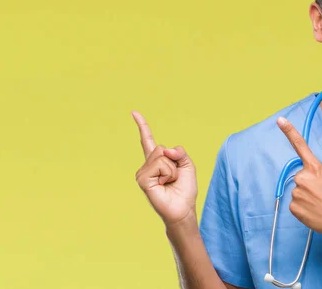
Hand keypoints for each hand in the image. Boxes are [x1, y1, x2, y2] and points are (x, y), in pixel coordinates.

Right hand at [132, 111, 197, 226]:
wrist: (183, 209)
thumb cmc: (185, 189)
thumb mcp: (187, 165)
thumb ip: (179, 152)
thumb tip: (166, 149)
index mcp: (157, 161)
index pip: (148, 140)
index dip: (142, 126)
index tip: (134, 112)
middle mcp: (147, 165)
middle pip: (161, 148)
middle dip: (174, 161)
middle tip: (174, 177)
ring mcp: (143, 172)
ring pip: (161, 156)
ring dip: (172, 169)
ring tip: (169, 182)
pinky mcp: (142, 180)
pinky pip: (160, 165)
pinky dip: (168, 173)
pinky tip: (164, 184)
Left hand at [277, 116, 321, 238]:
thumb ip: (314, 175)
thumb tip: (302, 182)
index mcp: (315, 168)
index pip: (300, 146)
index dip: (289, 132)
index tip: (280, 120)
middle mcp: (303, 177)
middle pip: (299, 179)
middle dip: (307, 186)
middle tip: (321, 196)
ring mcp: (297, 192)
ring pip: (297, 193)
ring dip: (306, 199)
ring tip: (319, 205)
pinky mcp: (293, 206)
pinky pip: (295, 205)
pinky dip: (303, 209)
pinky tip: (314, 212)